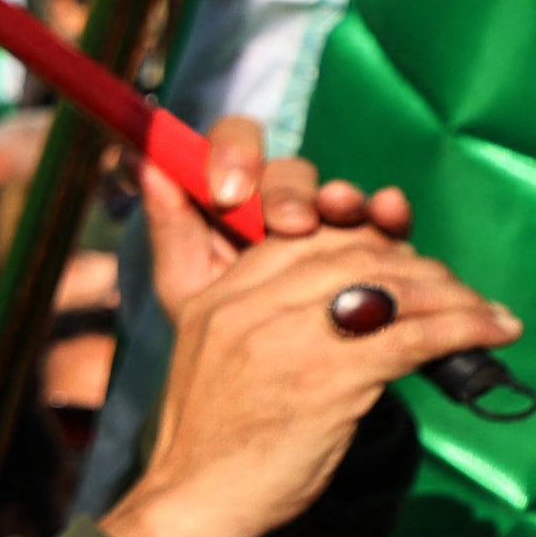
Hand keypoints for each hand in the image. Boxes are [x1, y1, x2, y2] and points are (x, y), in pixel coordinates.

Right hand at [96, 174, 513, 536]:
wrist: (194, 504)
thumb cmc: (212, 444)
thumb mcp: (212, 358)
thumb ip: (257, 320)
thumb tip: (335, 302)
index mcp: (219, 296)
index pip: (306, 239)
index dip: (368, 240)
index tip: (404, 262)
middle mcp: (249, 304)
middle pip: (353, 253)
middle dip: (418, 266)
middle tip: (457, 290)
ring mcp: (288, 337)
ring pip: (389, 287)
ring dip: (453, 295)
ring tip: (487, 312)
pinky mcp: (328, 376)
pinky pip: (411, 335)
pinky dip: (463, 328)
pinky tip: (492, 332)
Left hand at [131, 113, 408, 320]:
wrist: (262, 388)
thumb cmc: (215, 333)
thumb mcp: (187, 287)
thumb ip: (171, 228)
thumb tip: (144, 161)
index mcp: (232, 199)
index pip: (232, 148)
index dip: (233, 155)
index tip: (228, 191)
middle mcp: (282, 201)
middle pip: (288, 174)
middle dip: (287, 193)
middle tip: (287, 221)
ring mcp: (330, 222)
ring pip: (336, 194)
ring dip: (339, 198)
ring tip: (338, 209)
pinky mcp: (373, 244)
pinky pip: (383, 218)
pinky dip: (388, 211)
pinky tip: (391, 210)